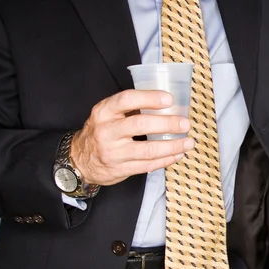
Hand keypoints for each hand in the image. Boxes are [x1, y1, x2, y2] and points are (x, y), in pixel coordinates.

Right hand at [71, 90, 193, 185]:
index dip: (149, 98)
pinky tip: (178, 154)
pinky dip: (166, 160)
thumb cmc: (101, 132)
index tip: (169, 99)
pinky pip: (148, 165)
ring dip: (172, 146)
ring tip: (188, 142)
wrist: (80, 160)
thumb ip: (131, 108)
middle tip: (185, 124)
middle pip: (141, 125)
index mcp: (104, 112)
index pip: (127, 100)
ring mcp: (113, 153)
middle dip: (168, 124)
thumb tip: (166, 103)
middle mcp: (107, 131)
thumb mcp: (107, 115)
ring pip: (148, 150)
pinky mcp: (120, 169)